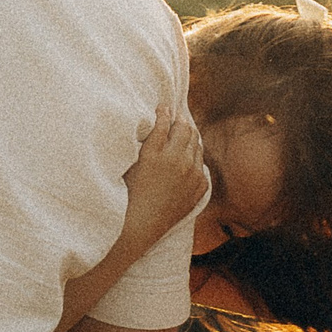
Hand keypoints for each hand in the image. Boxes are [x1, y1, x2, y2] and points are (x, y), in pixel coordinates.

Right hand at [119, 108, 206, 248]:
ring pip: (197, 146)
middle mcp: (179, 162)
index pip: (168, 122)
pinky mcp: (199, 188)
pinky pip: (201, 165)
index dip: (165, 111)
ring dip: (189, 139)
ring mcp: (193, 176)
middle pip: (187, 130)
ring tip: (179, 138)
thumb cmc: (130, 190)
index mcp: (160, 153)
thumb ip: (150, 135)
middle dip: (180, 122)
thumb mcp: (135, 160)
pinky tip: (184, 160)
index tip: (163, 107)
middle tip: (173, 120)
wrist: (141, 223)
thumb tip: (161, 113)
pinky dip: (194, 159)